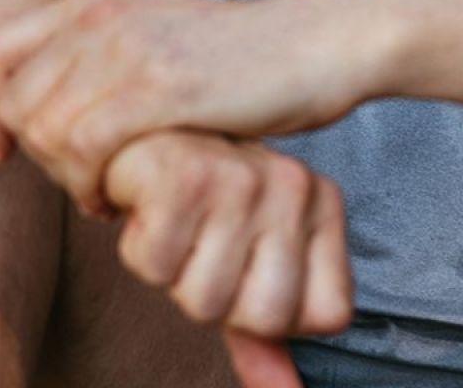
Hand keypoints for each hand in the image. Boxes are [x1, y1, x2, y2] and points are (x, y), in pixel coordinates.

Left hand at [0, 0, 372, 212]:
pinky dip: (88, 187)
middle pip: (14, 100)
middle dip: (33, 156)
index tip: (6, 152)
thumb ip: (104, 53)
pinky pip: (83, 146)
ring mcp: (130, 49)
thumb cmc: (240, 55)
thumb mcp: (159, 35)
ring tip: (99, 196)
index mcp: (97, 0)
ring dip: (61, 178)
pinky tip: (117, 202)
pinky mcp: (161, 88)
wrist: (317, 43)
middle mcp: (102, 16)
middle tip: (75, 184)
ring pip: (43, 128)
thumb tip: (50, 96)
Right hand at [104, 130, 354, 387]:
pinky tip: (149, 208)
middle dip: (219, 298)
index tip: (244, 267)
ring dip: (174, 274)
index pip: (327, 315)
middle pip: (267, 315)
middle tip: (203, 248)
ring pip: (205, 299)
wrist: (135, 127)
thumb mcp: (245, 264)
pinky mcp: (187, 175)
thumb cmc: (196, 201)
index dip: (272, 310)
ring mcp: (244, 179)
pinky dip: (139, 246)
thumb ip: (269, 335)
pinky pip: (156, 265)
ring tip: (176, 225)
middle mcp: (294, 185)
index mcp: (322, 203)